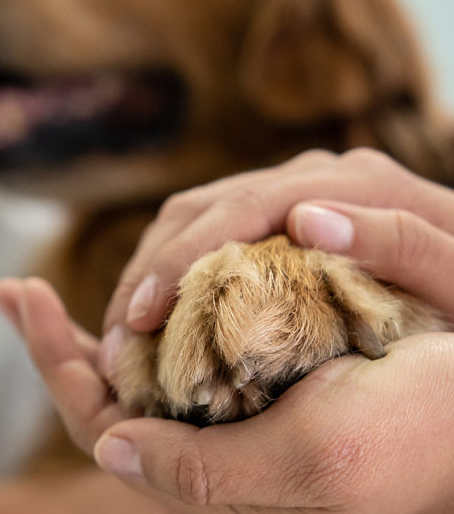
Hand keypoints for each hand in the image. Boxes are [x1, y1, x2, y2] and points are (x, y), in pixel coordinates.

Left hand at [0, 148, 453, 513]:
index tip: (24, 299)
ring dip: (89, 342)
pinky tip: (126, 307)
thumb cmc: (406, 443)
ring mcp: (228, 444)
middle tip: (16, 292)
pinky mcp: (252, 411)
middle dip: (56, 348)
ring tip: (46, 298)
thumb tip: (108, 449)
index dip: (57, 365)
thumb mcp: (307, 469)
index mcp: (214, 502)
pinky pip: (174, 373)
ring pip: (135, 391)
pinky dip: (139, 337)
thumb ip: (202, 475)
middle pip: (106, 410)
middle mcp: (210, 478)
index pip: (103, 432)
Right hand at [104, 148, 453, 332]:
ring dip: (152, 267)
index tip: (138, 319)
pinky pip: (212, 229)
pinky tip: (162, 311)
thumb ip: (398, 241)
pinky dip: (175, 267)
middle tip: (115, 336)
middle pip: (202, 205)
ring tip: (125, 329)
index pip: (240, 210)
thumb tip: (308, 219)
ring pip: (196, 212)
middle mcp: (316, 176)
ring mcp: (298, 191)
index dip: (180, 261)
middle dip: (148, 268)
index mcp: (352, 184)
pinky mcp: (286, 214)